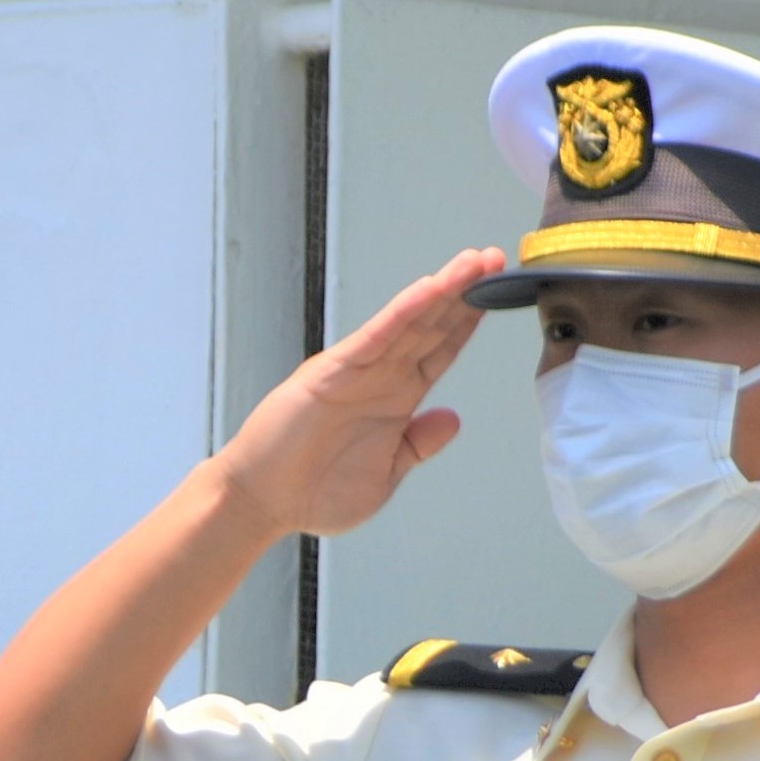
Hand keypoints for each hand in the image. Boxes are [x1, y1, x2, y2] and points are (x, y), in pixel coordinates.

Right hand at [217, 246, 507, 537]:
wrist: (263, 502)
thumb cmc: (314, 492)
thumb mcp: (384, 476)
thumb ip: (418, 446)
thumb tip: (453, 419)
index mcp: (397, 400)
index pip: (441, 350)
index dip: (468, 322)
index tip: (497, 291)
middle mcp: (380, 378)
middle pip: (431, 325)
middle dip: (463, 292)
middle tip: (495, 257)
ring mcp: (357, 372)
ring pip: (408, 322)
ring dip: (441, 291)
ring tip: (472, 262)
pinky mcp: (331, 373)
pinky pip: (374, 339)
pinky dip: (401, 313)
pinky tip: (427, 291)